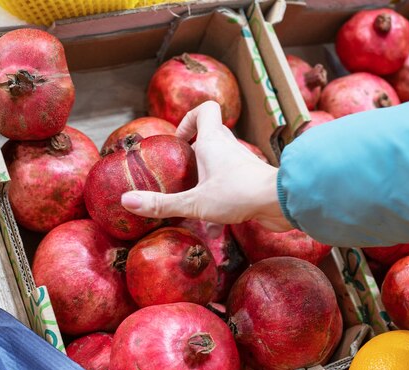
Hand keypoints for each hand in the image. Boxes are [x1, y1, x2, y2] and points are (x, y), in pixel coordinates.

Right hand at [121, 101, 292, 231]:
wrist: (281, 203)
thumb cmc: (239, 194)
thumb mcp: (195, 202)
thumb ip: (162, 203)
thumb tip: (127, 201)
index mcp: (214, 141)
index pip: (206, 110)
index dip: (189, 119)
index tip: (179, 140)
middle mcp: (229, 148)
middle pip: (211, 135)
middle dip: (194, 151)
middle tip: (180, 169)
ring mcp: (242, 164)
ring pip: (221, 161)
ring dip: (207, 174)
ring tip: (193, 195)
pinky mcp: (251, 182)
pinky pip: (231, 182)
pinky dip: (220, 194)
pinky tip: (213, 220)